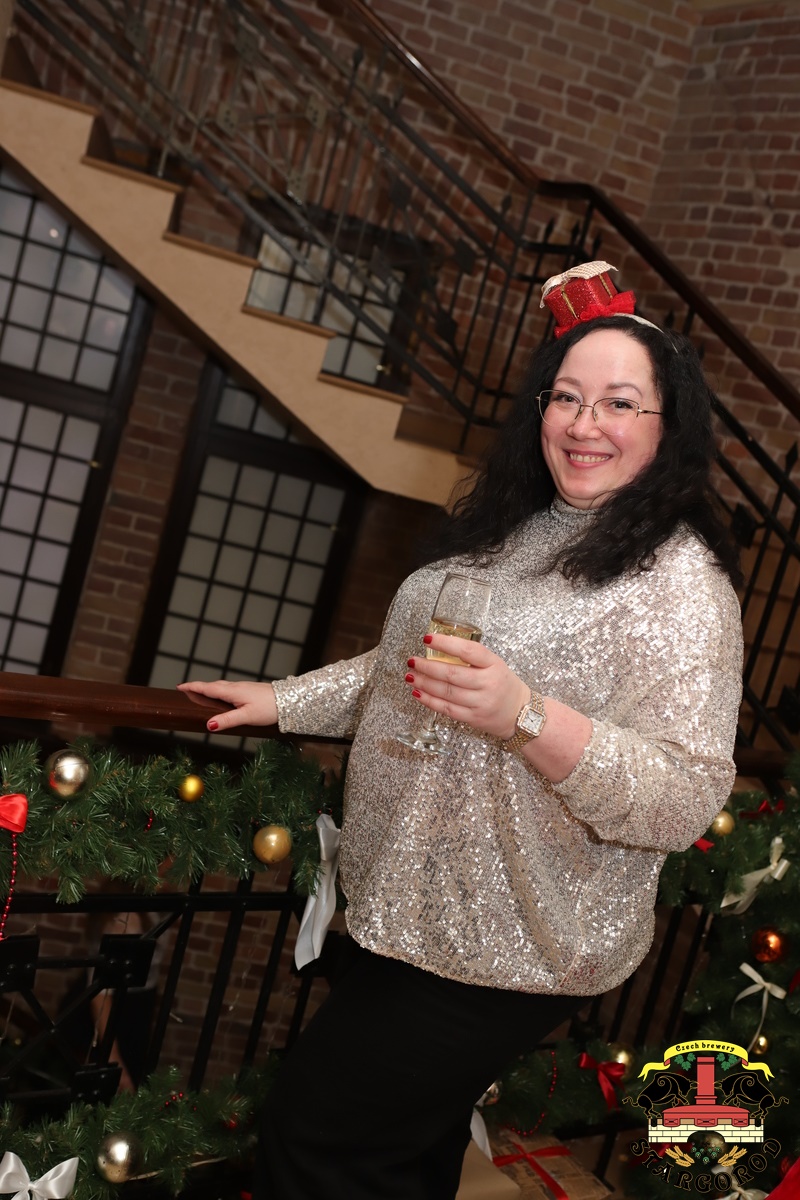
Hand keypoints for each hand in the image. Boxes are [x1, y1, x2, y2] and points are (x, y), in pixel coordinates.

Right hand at [176, 679, 277, 732]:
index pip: (208, 688)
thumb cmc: (269, 708)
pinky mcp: (250, 691)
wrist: (289, 700)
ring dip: (210, 689)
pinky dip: (220, 692)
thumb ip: (227, 721)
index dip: (193, 687)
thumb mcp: (246, 717)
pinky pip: (230, 690)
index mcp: (232, 691)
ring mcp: (244, 688)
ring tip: (201, 694)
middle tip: (186, 691)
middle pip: (213, 686)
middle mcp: (236, 687)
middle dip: (199, 687)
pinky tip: (223, 698)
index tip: (179, 686)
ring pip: (222, 687)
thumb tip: (208, 725)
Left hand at [405, 634, 529, 739]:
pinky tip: (418, 692)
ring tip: (411, 675)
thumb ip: (472, 658)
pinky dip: (429, 700)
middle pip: (452, 674)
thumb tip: (439, 648)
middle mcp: (488, 684)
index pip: (468, 651)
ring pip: (447, 692)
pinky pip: (447, 709)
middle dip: (428, 666)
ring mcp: (481, 703)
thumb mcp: (495, 665)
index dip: (446, 643)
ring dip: (424, 683)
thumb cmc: (504, 685)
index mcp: (494, 665)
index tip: (427, 638)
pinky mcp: (473, 718)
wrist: (521, 714)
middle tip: (412, 661)